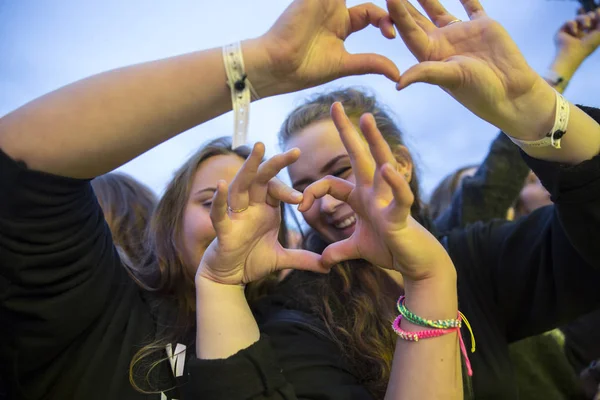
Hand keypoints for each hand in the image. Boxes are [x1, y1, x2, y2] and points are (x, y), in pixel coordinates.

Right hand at [196, 143, 326, 285]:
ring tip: (259, 147)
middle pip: (261, 178)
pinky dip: (220, 200)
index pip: (277, 189)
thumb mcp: (282, 259)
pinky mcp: (223, 230)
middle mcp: (250, 206)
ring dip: (249, 167)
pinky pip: (220, 213)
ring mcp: (235, 216)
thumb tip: (328, 266)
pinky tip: (221, 185)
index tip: (302, 200)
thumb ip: (303, 259)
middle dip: (276, 164)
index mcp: (264, 208)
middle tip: (296, 151)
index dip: (289, 191)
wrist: (229, 277)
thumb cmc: (251, 260)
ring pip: (240, 186)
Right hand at [257, 0, 399, 93]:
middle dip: (388, 1)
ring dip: (373, 0)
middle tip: (404, 2)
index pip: (373, 14)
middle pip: (366, 0)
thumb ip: (371, 64)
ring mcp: (323, 0)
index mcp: (341, 25)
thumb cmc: (305, 69)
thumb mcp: (345, 64)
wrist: (278, 65)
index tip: (392, 35)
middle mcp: (333, 9)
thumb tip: (397, 75)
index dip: (387, 22)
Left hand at [300, 103, 452, 281]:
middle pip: (359, 156)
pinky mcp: (401, 215)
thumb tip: (323, 261)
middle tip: (336, 104)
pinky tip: (387, 169)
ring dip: (374, 141)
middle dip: (348, 131)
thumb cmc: (390, 249)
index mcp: (361, 197)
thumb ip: (339, 249)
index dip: (312, 192)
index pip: (331, 183)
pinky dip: (395, 184)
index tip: (301, 207)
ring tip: (366, 118)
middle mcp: (373, 192)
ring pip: (381, 164)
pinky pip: (400, 197)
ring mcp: (387, 200)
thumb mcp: (357, 248)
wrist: (416, 264)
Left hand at [387, 0, 554, 140]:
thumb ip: (426, 73)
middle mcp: (441, 43)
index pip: (409, 30)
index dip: (398, 14)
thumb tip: (398, 84)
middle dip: (404, 4)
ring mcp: (460, 33)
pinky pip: (470, 6)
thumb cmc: (479, 91)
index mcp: (430, 55)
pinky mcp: (481, 27)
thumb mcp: (450, 79)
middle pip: (417, 19)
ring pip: (438, 9)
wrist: (510, 92)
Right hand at [552, 9, 599, 73]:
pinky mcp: (562, 31)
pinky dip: (573, 25)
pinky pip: (569, 21)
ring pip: (578, 18)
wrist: (573, 53)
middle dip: (590, 17)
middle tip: (591, 23)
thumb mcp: (599, 32)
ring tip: (585, 26)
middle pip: (586, 17)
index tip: (597, 20)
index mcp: (589, 35)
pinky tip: (574, 33)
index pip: (593, 22)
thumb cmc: (587, 46)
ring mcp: (570, 32)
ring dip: (583, 19)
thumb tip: (598, 10)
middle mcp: (580, 33)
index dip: (596, 18)